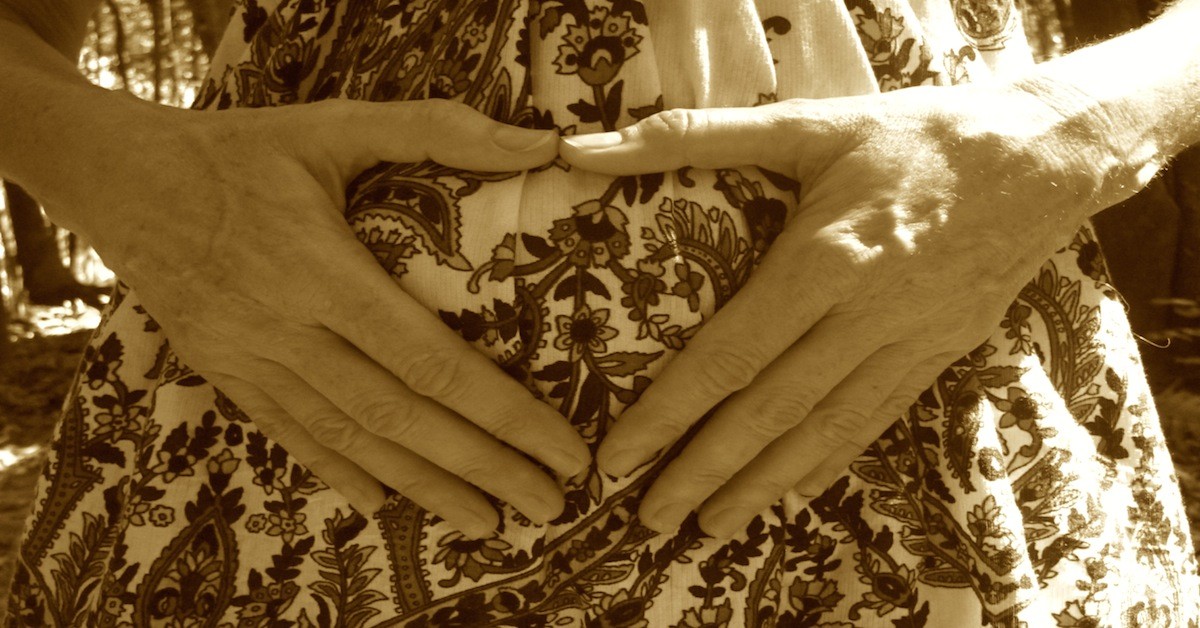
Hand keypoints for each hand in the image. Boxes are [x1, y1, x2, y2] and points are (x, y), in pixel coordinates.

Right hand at [53, 98, 590, 538]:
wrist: (120, 177)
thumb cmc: (244, 148)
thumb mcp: (336, 122)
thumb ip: (438, 129)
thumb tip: (542, 145)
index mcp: (319, 266)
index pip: (428, 358)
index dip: (501, 412)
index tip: (561, 447)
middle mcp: (284, 325)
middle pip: (398, 415)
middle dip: (481, 467)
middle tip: (548, 505)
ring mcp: (248, 357)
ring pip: (347, 438)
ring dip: (423, 487)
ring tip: (487, 522)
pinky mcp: (224, 373)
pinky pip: (288, 435)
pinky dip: (339, 472)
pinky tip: (384, 505)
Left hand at [561, 79, 1123, 537]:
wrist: (1042, 154)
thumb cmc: (912, 135)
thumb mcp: (806, 122)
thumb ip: (691, 135)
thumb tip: (583, 150)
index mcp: (826, 258)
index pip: (730, 355)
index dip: (670, 413)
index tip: (621, 457)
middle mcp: (866, 313)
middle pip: (770, 410)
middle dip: (704, 470)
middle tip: (649, 518)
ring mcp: (909, 341)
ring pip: (823, 430)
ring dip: (762, 485)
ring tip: (709, 525)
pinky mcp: (940, 354)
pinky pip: (875, 421)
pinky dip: (827, 462)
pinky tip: (791, 491)